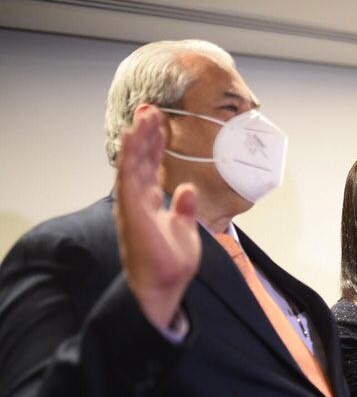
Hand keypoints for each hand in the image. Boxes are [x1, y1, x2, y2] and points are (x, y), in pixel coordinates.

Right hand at [115, 106, 199, 330]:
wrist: (165, 288)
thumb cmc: (170, 264)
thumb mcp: (184, 230)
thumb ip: (183, 208)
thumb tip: (187, 189)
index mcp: (148, 203)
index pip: (150, 167)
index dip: (154, 145)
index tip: (159, 123)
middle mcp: (137, 201)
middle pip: (141, 160)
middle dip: (145, 135)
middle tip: (150, 109)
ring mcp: (132, 205)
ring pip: (133, 164)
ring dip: (138, 138)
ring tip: (143, 115)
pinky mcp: (132, 211)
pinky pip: (129, 178)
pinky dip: (130, 156)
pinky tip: (134, 137)